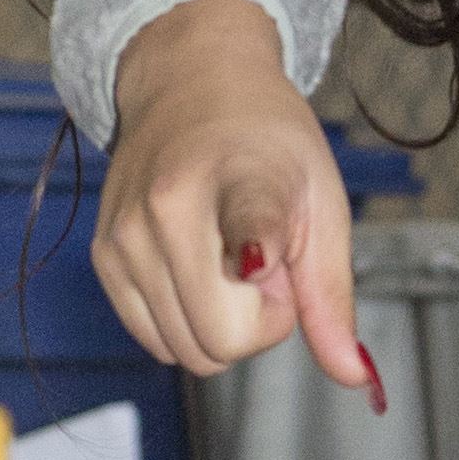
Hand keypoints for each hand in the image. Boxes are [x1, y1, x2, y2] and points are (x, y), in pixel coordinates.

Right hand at [98, 0, 369, 389]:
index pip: (246, 223)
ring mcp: (126, 237)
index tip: (258, 258)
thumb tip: (354, 377)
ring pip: (188, 351)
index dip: (256, 248)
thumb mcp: (321, 203)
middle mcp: (167, 208)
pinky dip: (187, 322)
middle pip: (222, 341)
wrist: (192, 82)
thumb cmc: (268, 144)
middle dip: (260, 322)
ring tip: (230, 261)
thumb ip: (332, 295)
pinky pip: (158, 341)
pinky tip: (200, 269)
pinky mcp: (103, 258)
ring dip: (222, 323)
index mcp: (240, 179)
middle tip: (270, 266)